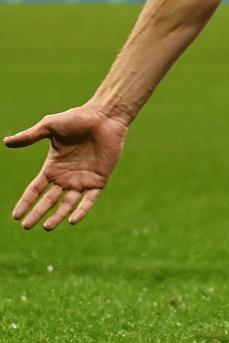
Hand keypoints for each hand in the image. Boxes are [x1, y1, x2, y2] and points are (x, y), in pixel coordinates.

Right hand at [5, 105, 127, 229]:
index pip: (35, 189)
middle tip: (26, 226)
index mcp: (53, 167)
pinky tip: (72, 220)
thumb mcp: (50, 126)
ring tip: (47, 227)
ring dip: (58, 216)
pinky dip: (81, 211)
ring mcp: (82, 180)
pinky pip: (89, 200)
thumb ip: (29, 136)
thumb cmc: (78, 118)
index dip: (25, 202)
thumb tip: (6, 142)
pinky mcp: (99, 180)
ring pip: (67, 204)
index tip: (16, 216)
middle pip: (48, 200)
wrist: (105, 116)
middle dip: (37, 214)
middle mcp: (66, 177)